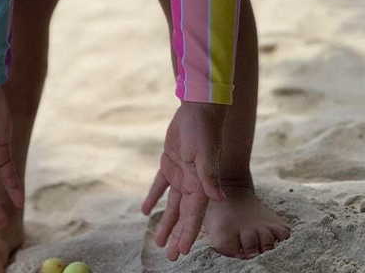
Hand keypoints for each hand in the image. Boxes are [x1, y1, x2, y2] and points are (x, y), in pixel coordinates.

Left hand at [141, 101, 227, 260]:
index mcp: (202, 184)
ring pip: (173, 205)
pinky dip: (154, 197)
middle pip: (184, 215)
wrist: (197, 109)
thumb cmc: (203, 130)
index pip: (195, 215)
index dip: (189, 234)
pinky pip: (161, 185)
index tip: (182, 251)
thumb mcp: (205, 153)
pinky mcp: (170, 162)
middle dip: (178, 235)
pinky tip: (145, 211)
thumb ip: (209, 176)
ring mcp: (181, 174)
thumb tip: (219, 198)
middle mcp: (193, 183)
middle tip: (170, 256)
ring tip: (159, 242)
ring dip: (166, 222)